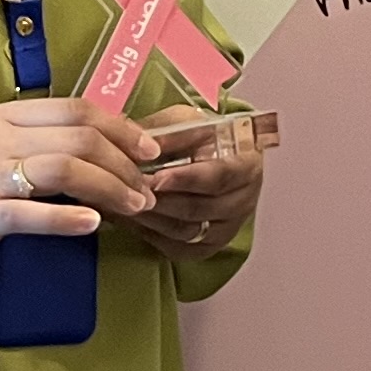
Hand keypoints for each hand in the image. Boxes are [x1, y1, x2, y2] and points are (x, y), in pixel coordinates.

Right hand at [0, 96, 160, 309]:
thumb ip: (33, 147)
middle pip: (80, 136)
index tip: (151, 148)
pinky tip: (93, 225)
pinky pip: (30, 213)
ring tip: (136, 206)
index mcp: (1, 118)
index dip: (121, 126)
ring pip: (65, 169)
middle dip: (126, 161)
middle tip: (150, 187)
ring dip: (111, 188)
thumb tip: (98, 151)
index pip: (76, 109)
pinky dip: (67, 218)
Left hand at [122, 113, 264, 259]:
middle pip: (200, 209)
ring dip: (151, 218)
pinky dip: (151, 235)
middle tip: (129, 191)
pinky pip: (178, 248)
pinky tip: (131, 218)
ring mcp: (227, 227)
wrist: (210, 158)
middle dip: (161, 201)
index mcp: (247, 164)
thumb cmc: (199, 136)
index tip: (156, 178)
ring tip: (124, 203)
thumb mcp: (186, 121)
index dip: (187, 179)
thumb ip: (166, 132)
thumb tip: (138, 141)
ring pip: (186, 231)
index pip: (220, 176)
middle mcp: (243, 200)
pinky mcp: (208, 246)